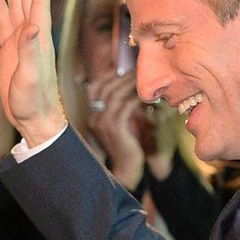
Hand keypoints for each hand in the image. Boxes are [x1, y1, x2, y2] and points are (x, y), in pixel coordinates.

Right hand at [0, 0, 67, 146]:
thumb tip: (30, 27)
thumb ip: (30, 51)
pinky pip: (4, 21)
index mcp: (37, 35)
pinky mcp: (10, 49)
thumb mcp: (31, 76)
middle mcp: (31, 33)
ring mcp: (20, 40)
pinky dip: (0, 5)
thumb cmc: (34, 101)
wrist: (34, 118)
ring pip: (16, 4)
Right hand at [84, 71, 143, 189]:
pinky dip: (136, 98)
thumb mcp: (119, 124)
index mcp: (93, 116)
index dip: (109, 76)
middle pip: (106, 88)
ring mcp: (102, 123)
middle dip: (122, 77)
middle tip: (137, 70)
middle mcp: (94, 117)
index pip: (95, 88)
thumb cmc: (126, 146)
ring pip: (115, 95)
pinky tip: (146, 95)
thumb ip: (119, 108)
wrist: (125, 170)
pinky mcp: (115, 128)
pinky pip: (126, 106)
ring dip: (130, 85)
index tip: (124, 69)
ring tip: (142, 79)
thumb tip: (128, 88)